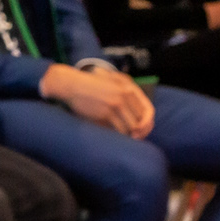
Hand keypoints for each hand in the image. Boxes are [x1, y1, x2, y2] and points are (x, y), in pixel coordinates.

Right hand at [40, 63, 154, 138]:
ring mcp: (115, 104)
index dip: (147, 123)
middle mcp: (124, 95)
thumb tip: (140, 117)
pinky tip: (111, 134)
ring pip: (129, 128)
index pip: (148, 110)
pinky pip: (117, 130)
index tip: (142, 131)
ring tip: (120, 136)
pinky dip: (116, 135)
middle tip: (132, 138)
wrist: (71, 84)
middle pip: (139, 121)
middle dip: (137, 132)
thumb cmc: (90, 85)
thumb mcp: (111, 82)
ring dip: (126, 135)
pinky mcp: (105, 113)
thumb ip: (126, 94)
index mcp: (128, 87)